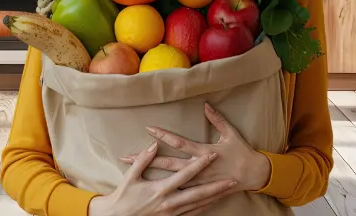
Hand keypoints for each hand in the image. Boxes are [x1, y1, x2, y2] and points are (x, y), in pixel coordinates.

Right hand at [87, 141, 235, 215]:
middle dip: (216, 186)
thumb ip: (142, 161)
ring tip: (228, 190)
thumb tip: (153, 145)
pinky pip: (193, 213)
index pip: (185, 175)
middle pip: (198, 193)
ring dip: (214, 197)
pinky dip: (205, 207)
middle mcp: (169, 203)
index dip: (199, 164)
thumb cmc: (123, 197)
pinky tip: (213, 202)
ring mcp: (172, 213)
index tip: (212, 155)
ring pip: (199, 205)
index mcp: (160, 190)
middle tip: (232, 179)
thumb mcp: (130, 178)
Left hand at [120, 102, 271, 192]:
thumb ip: (218, 119)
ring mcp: (197, 182)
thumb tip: (206, 105)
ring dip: (150, 175)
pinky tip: (151, 189)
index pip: (179, 143)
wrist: (253, 176)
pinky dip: (164, 190)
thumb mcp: (231, 134)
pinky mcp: (199, 191)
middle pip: (166, 164)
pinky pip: (179, 192)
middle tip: (125, 156)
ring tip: (132, 172)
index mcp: (204, 153)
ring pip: (168, 179)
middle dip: (146, 159)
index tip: (148, 128)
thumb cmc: (242, 153)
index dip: (163, 135)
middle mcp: (197, 168)